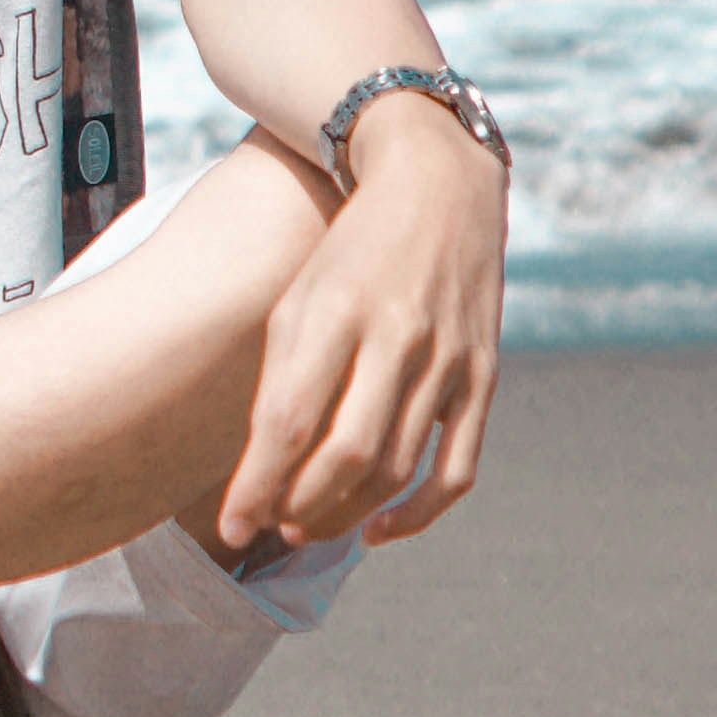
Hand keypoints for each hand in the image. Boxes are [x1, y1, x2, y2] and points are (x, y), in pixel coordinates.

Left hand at [216, 102, 504, 553]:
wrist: (438, 186)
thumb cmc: (350, 252)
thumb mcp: (299, 297)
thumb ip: (283, 378)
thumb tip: (267, 469)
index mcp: (336, 309)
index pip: (291, 420)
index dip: (257, 485)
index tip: (232, 526)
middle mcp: (398, 334)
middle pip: (347, 453)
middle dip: (301, 506)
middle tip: (274, 527)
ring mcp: (449, 358)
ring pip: (397, 470)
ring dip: (348, 514)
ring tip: (310, 526)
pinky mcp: (485, 376)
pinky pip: (456, 470)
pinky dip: (419, 515)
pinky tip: (378, 530)